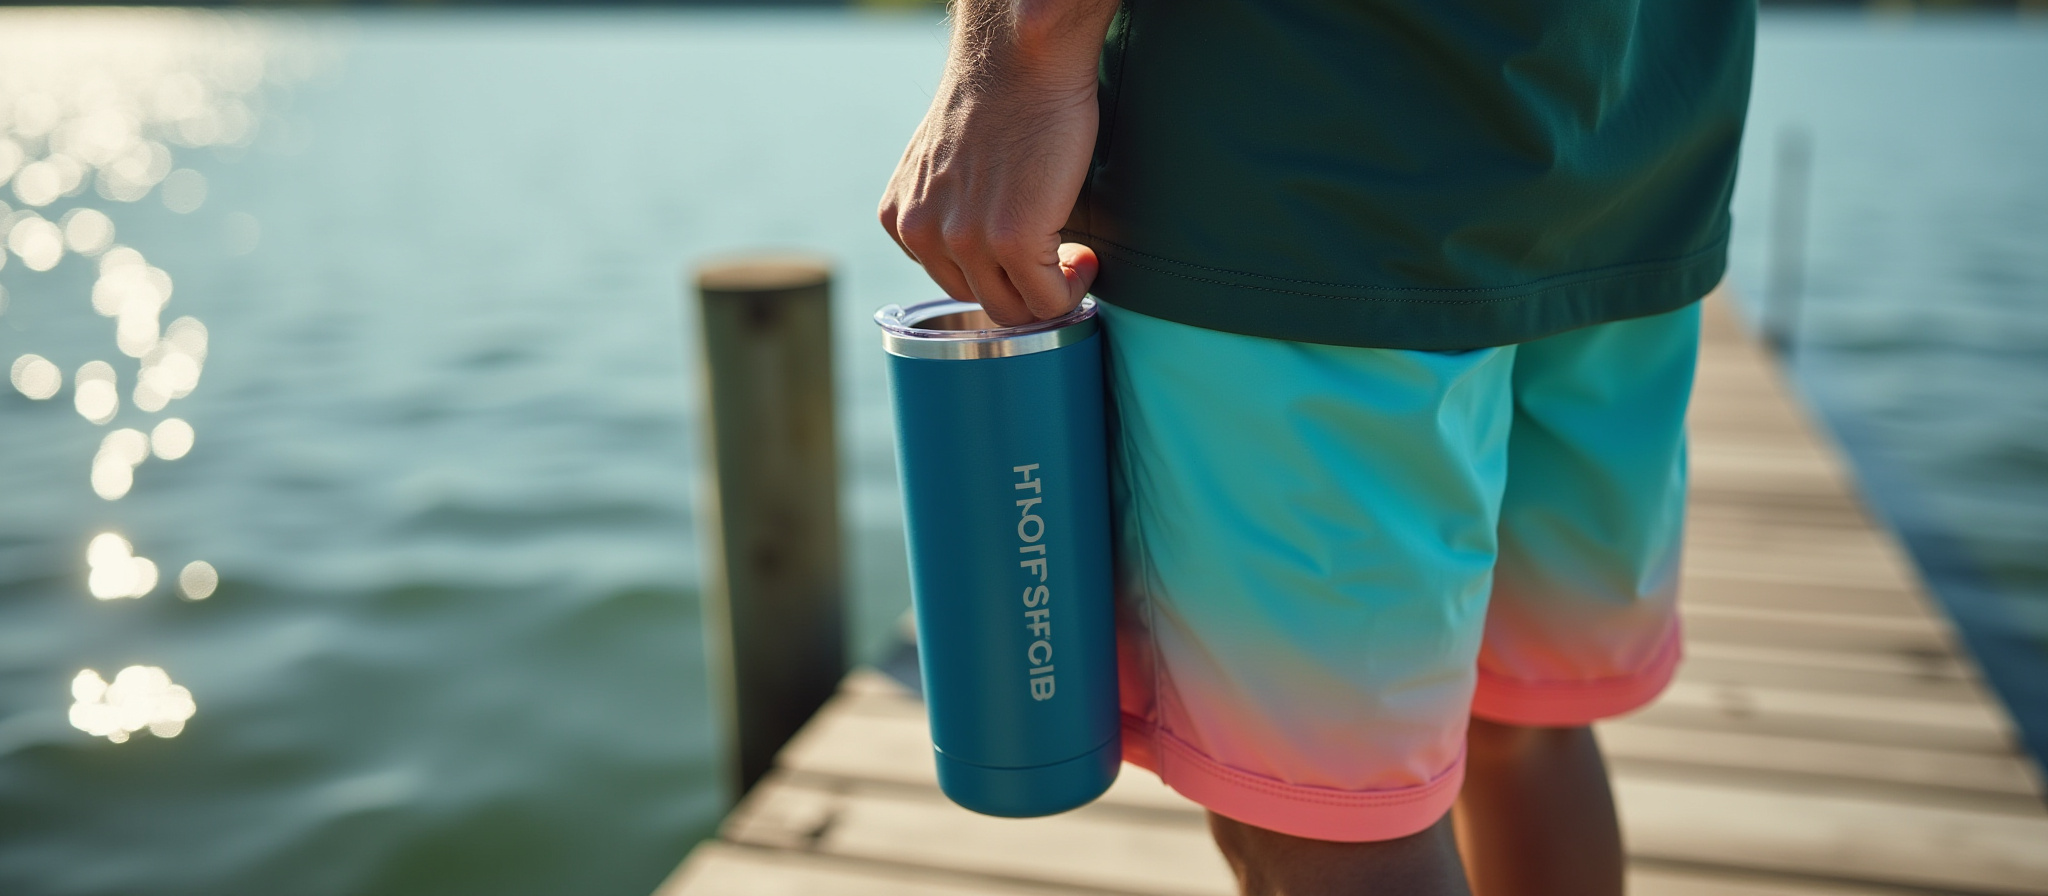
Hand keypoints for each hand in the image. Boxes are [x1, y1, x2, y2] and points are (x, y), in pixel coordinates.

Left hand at [878, 1, 1114, 326]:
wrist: (1020, 59)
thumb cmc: (997, 99)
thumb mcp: (942, 163)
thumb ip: (946, 208)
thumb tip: (980, 249)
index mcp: (899, 217)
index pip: (947, 280)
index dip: (994, 273)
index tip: (1024, 255)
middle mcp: (922, 233)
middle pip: (979, 300)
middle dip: (1022, 288)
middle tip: (1056, 259)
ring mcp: (965, 240)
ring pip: (1013, 310)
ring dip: (1050, 293)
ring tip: (1072, 259)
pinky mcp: (1013, 239)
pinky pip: (1049, 300)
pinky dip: (1073, 289)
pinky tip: (1084, 258)